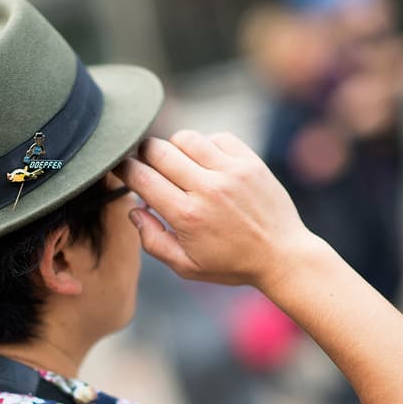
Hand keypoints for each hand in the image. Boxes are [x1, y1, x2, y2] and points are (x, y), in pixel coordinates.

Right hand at [114, 130, 312, 286]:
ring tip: (177, 164)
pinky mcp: (250, 162)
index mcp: (186, 216)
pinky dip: (205, 145)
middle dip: (143, 154)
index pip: (141, 177)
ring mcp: (231, 172)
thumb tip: (134, 210)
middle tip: (146, 165)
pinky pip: (216, 137)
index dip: (123, 169)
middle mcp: (207, 189)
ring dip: (173, 147)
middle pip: (158, 150)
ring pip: (185, 138)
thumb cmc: (231, 264)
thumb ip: (152, 240)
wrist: (283, 255)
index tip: (120, 169)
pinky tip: (206, 162)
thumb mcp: (186, 266)